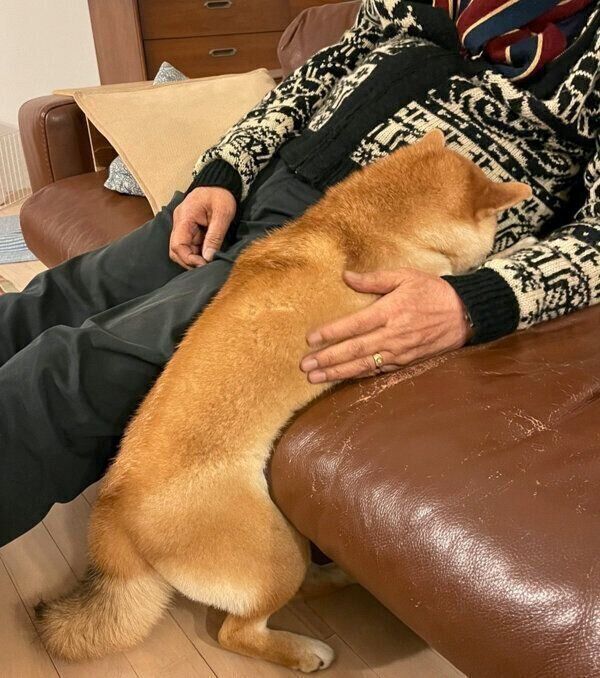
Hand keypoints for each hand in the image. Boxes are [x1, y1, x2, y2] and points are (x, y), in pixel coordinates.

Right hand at [169, 186, 236, 268]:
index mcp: (184, 218)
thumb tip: (208, 257)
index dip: (188, 259)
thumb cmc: (221, 195)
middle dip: (190, 262)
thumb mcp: (222, 214)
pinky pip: (189, 246)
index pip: (177, 245)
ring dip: (194, 259)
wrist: (221, 183)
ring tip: (209, 262)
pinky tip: (208, 256)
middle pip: (176, 250)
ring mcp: (183, 227)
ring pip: (182, 250)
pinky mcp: (190, 230)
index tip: (204, 264)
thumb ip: (215, 236)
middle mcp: (179, 223)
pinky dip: (197, 253)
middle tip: (207, 267)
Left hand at [300, 269, 472, 382]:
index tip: (311, 339)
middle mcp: (393, 335)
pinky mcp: (404, 362)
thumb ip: (374, 279)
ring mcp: (399, 352)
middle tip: (305, 366)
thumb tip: (346, 276)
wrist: (463, 314)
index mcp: (391, 311)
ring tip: (315, 378)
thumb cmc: (432, 291)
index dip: (332, 333)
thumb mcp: (405, 276)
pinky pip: (376, 371)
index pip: (355, 324)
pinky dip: (357, 375)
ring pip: (363, 365)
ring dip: (337, 372)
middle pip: (355, 350)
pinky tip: (340, 378)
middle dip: (328, 359)